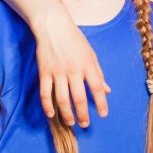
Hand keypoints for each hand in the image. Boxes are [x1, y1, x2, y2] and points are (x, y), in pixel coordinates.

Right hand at [32, 9, 109, 126]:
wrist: (55, 27)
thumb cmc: (76, 41)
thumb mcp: (91, 55)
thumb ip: (98, 73)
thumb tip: (107, 90)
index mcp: (88, 65)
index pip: (97, 87)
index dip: (101, 102)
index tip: (103, 114)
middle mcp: (74, 70)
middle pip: (79, 97)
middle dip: (83, 113)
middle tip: (85, 124)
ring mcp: (58, 72)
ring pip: (62, 98)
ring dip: (66, 113)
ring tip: (71, 122)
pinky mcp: (44, 72)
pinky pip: (45, 93)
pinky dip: (48, 105)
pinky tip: (52, 114)